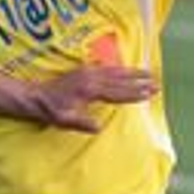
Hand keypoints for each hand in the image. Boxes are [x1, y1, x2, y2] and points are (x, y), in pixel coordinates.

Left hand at [37, 65, 156, 132]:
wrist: (35, 96)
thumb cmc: (50, 111)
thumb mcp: (64, 120)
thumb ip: (82, 123)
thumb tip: (99, 127)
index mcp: (90, 91)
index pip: (117, 93)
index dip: (134, 93)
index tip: (150, 93)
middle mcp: (91, 79)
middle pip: (121, 80)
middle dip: (140, 81)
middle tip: (157, 82)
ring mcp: (88, 72)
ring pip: (116, 71)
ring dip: (133, 72)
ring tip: (148, 72)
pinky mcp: (83, 70)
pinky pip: (106, 67)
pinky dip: (119, 68)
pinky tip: (125, 68)